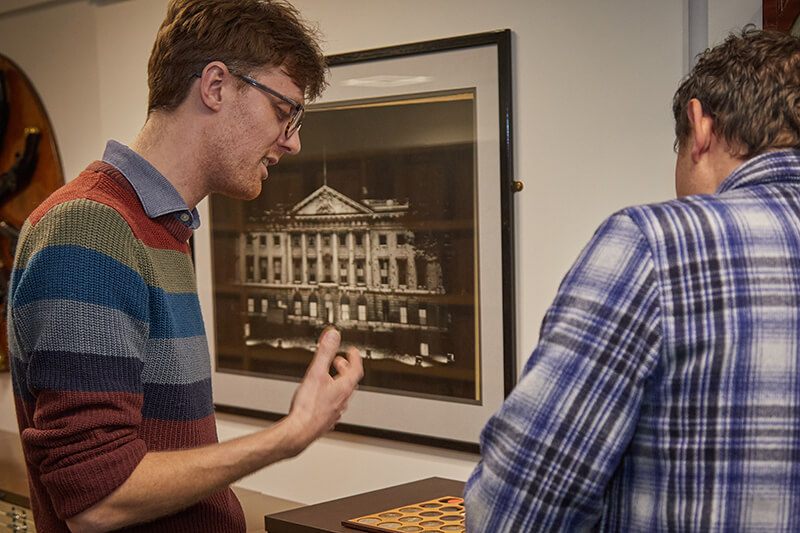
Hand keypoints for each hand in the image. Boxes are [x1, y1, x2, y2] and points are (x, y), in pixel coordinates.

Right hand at [286, 327, 362, 449]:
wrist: (299, 432)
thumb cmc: (308, 407)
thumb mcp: (316, 373)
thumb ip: (325, 352)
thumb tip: (333, 335)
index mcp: (343, 387)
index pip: (356, 369)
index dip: (355, 358)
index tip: (352, 351)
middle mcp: (342, 400)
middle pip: (350, 382)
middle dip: (345, 369)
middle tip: (339, 361)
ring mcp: (335, 412)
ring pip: (342, 394)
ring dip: (337, 383)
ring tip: (328, 377)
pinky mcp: (326, 420)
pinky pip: (333, 406)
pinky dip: (330, 397)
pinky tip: (320, 398)